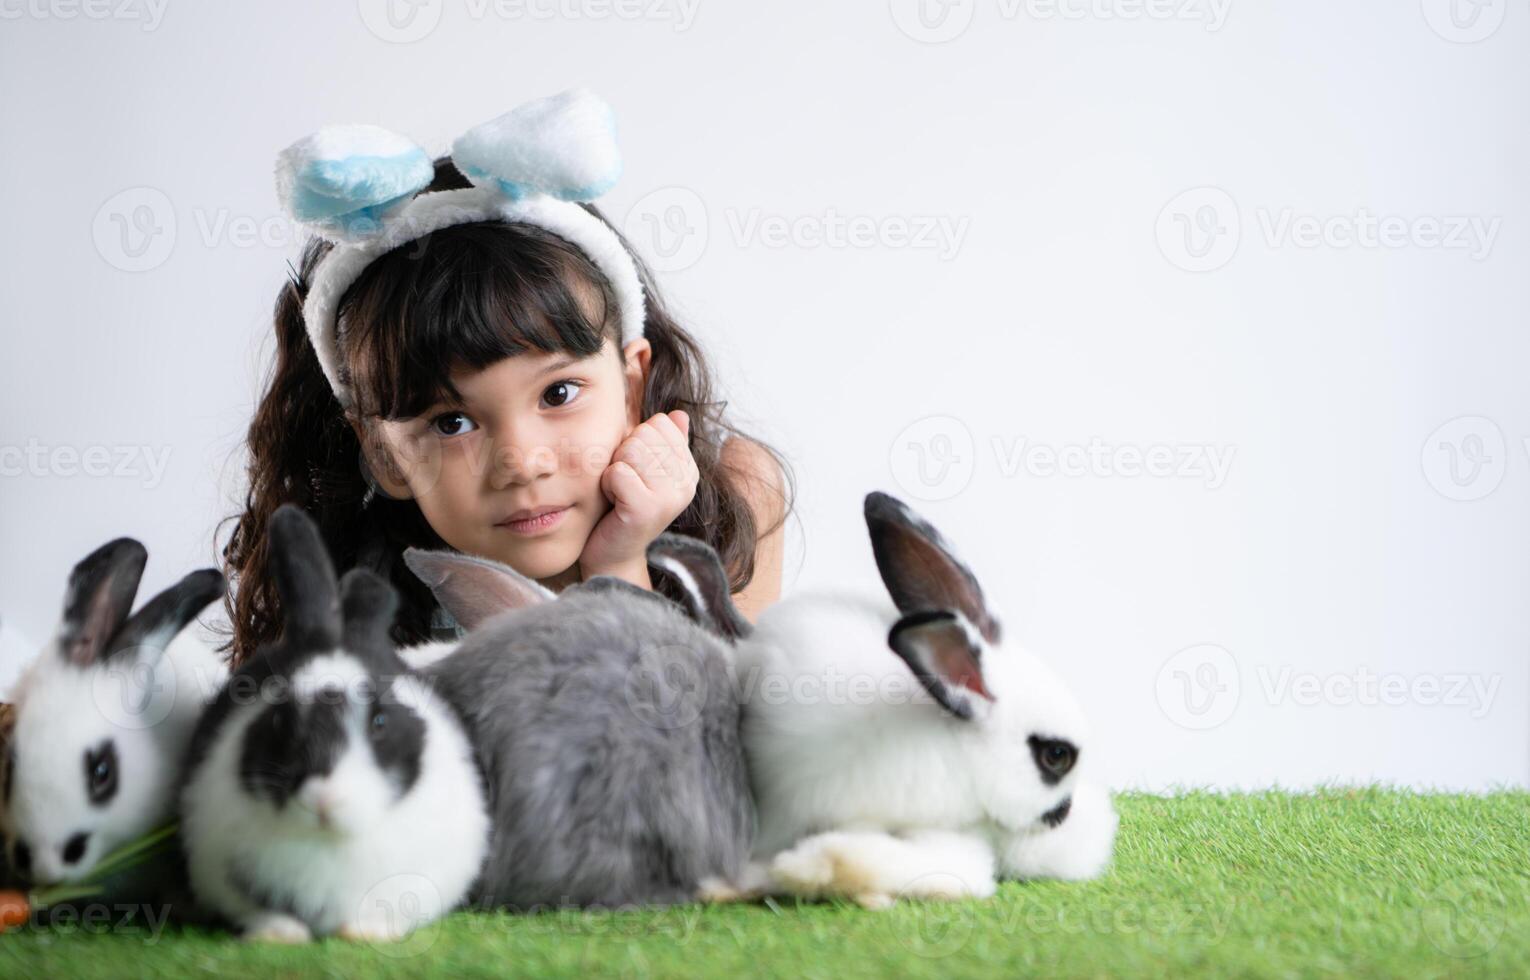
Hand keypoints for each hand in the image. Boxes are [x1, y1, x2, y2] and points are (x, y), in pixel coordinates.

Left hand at [578, 410, 698, 583]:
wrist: (613, 554)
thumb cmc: (623, 508)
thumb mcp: (646, 471)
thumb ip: (664, 443)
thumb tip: (679, 414)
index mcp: (688, 470)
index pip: (660, 424)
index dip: (637, 441)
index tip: (637, 471)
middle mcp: (686, 483)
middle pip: (643, 435)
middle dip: (624, 456)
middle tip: (626, 485)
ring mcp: (670, 497)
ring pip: (630, 451)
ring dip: (614, 470)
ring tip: (620, 493)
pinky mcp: (647, 509)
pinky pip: (618, 472)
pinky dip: (608, 484)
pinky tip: (615, 503)